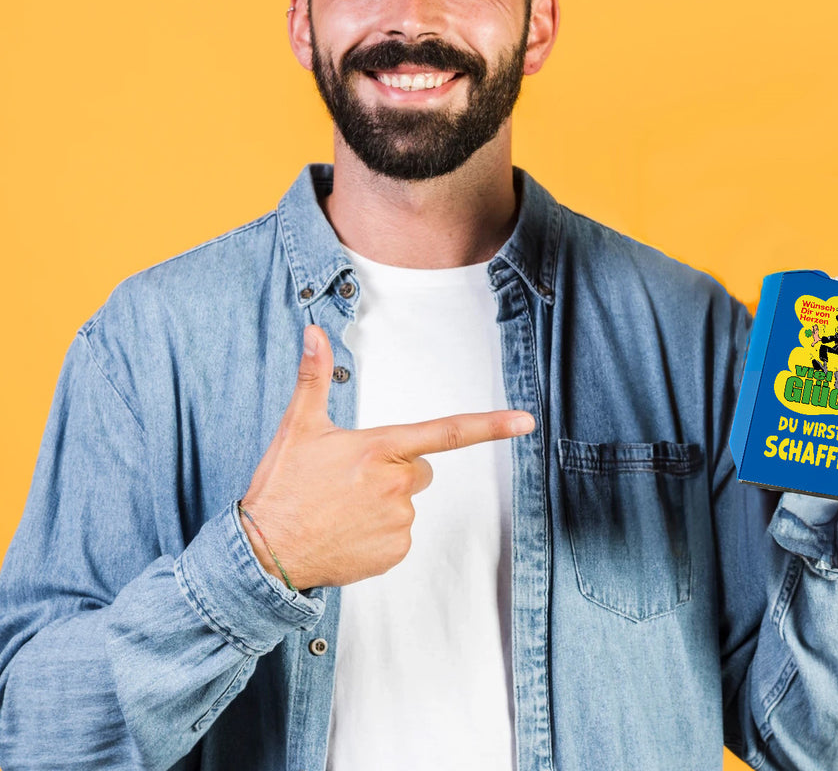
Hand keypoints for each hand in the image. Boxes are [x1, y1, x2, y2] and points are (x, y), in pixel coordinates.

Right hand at [240, 325, 534, 589]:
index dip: (491, 425)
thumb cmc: (283, 487)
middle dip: (397, 471)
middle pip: (421, 470)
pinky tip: (347, 533)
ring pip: (407, 503)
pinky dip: (379, 535)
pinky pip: (399, 536)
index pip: (446, 432)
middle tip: (352, 480)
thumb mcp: (298, 427)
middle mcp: (396, 485)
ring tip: (341, 509)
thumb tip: (313, 330)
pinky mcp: (394, 553)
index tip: (526, 421)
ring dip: (384, 504)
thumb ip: (313, 377)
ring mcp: (398, 522)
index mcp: (379, 448)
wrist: (265, 555)